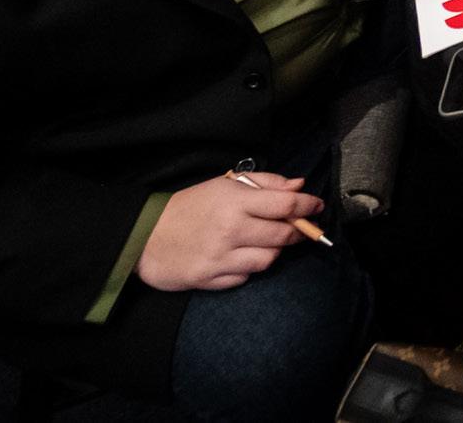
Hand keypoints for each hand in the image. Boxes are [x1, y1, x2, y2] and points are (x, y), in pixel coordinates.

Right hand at [135, 173, 320, 292]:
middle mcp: (231, 230)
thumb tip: (299, 187)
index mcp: (235, 202)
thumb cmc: (189, 206)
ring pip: (268, 260)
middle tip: (298, 227)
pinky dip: (250, 268)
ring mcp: (220, 257)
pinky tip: (242, 256)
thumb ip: (265, 183)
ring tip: (265, 241)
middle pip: (283, 236)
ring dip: (274, 251)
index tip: (317, 206)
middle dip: (297, 231)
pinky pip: (245, 277)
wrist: (145, 236)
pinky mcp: (209, 279)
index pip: (286, 205)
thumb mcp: (225, 184)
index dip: (308, 206)